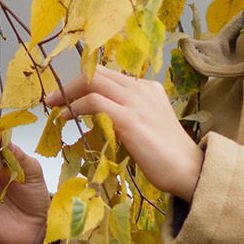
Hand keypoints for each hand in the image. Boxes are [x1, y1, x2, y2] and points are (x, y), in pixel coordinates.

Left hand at [44, 68, 203, 201]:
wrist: (189, 170)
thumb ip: (128, 116)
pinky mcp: (129, 119)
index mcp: (147, 88)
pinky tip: (65, 118)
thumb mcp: (148, 126)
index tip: (68, 94)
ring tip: (55, 107)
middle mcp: (142, 89)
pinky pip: (93, 102)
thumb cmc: (168, 156)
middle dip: (71, 83)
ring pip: (93, 82)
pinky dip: (74, 107)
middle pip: (98, 72)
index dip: (84, 81)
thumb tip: (99, 119)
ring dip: (68, 93)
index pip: (108, 74)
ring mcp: (136, 102)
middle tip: (54, 98)